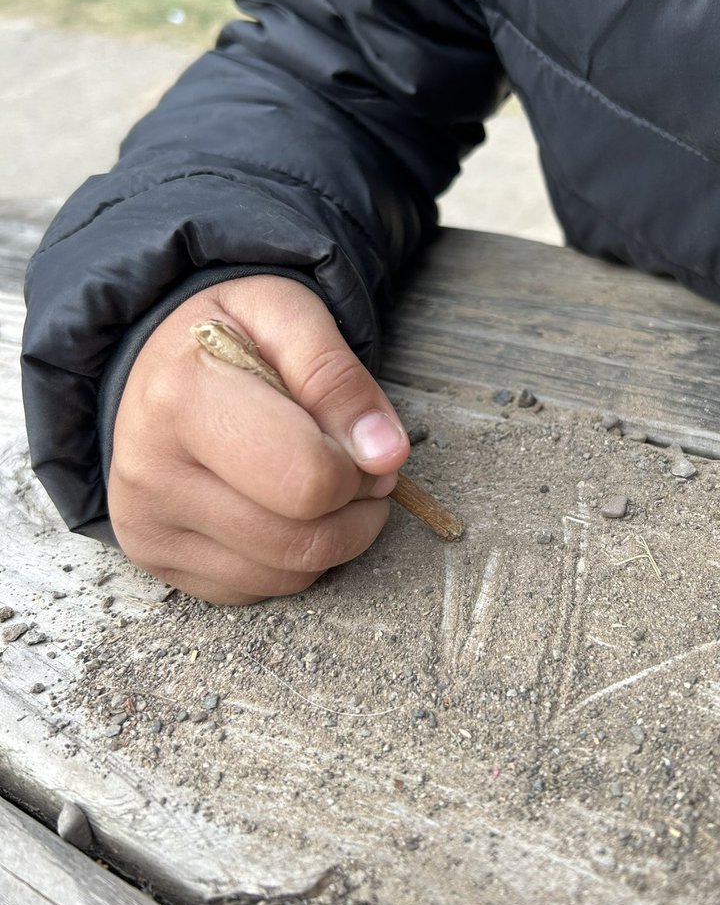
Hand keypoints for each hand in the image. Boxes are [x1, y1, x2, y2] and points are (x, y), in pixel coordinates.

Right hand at [107, 275, 408, 603]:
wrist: (162, 365)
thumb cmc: (231, 336)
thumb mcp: (289, 315)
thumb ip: (339, 379)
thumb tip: (385, 456)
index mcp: (181, 399)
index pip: (307, 480)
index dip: (358, 467)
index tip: (364, 440)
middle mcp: (151, 473)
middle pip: (301, 540)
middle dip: (354, 507)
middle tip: (355, 465)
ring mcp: (149, 526)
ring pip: (287, 575)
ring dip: (332, 536)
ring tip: (323, 481)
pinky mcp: (160, 564)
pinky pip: (260, 589)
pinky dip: (292, 558)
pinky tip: (281, 508)